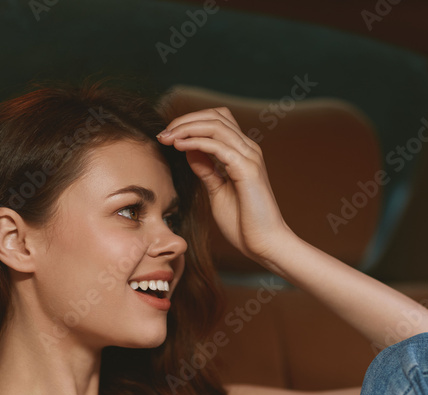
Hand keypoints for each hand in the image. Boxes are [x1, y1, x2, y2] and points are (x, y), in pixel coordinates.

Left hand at [155, 107, 295, 262]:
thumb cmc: (244, 223)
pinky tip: (180, 147)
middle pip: (215, 116)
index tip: (168, 137)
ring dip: (187, 127)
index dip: (191, 122)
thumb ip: (206, 170)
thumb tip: (189, 150)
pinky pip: (217, 146)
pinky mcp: (247, 169)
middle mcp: (249, 149)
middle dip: (185, 120)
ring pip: (215, 125)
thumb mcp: (217, 191)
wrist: (264, 244)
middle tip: (163, 134)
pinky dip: (196, 142)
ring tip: (167, 138)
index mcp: (243, 153)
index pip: (217, 121)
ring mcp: (250, 157)